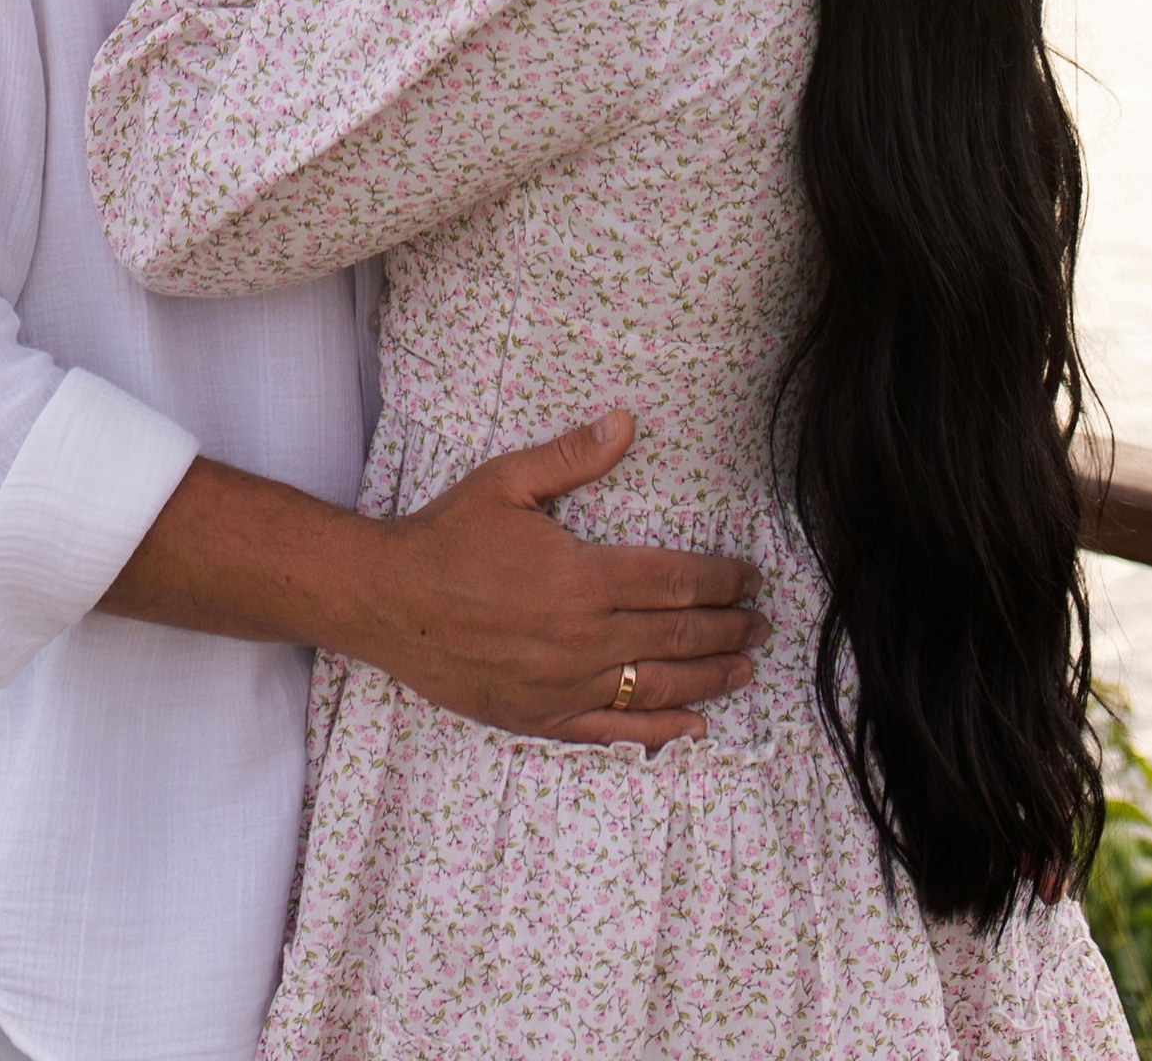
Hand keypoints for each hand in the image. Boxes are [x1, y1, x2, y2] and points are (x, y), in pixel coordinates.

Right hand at [350, 409, 766, 749]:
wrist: (389, 601)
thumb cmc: (448, 537)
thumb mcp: (506, 482)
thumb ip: (572, 457)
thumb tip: (626, 421)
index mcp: (582, 577)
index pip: (675, 581)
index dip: (721, 580)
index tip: (750, 578)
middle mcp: (584, 637)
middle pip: (678, 636)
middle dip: (728, 628)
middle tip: (762, 623)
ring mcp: (565, 684)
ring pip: (658, 686)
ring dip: (710, 677)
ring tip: (745, 669)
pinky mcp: (542, 716)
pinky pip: (615, 730)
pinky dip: (661, 731)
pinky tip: (694, 726)